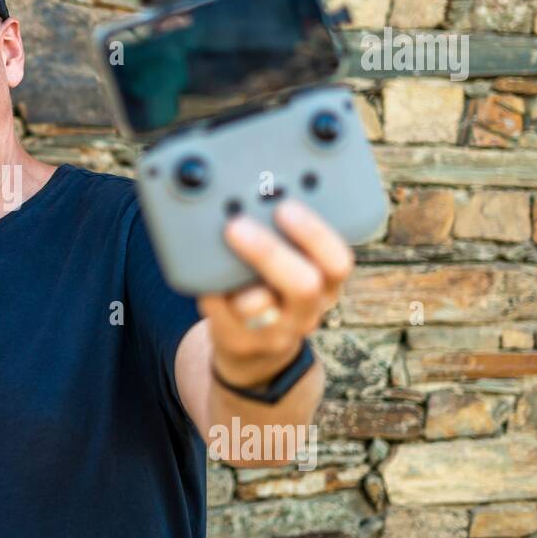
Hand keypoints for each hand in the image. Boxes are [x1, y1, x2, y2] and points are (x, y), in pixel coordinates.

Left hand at [199, 198, 353, 387]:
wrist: (257, 353)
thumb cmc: (274, 291)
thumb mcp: (294, 268)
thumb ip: (285, 236)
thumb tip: (250, 184)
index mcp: (327, 286)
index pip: (338, 263)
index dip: (316, 234)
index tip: (287, 206)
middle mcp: (306, 312)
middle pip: (302, 285)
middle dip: (270, 251)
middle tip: (238, 224)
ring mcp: (274, 332)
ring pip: (256, 305)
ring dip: (234, 273)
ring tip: (215, 244)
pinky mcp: (238, 342)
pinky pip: (219, 313)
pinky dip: (208, 287)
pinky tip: (198, 266)